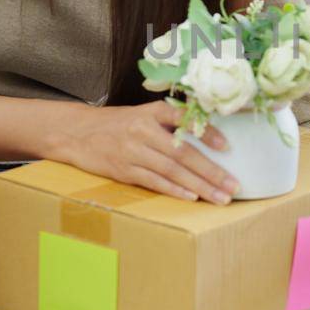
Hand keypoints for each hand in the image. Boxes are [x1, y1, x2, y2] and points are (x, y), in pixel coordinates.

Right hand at [47, 100, 240, 204]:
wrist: (77, 132)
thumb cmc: (118, 124)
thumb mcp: (143, 114)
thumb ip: (171, 123)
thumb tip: (208, 135)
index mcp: (151, 112)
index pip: (183, 119)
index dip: (207, 132)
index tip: (227, 146)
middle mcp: (143, 130)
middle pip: (182, 153)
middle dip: (211, 171)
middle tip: (233, 185)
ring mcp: (132, 152)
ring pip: (171, 171)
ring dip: (199, 186)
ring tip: (220, 197)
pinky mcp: (123, 170)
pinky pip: (153, 182)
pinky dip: (174, 190)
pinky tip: (192, 198)